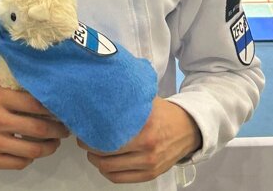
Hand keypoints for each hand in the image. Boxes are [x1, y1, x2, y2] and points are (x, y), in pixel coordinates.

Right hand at [0, 75, 69, 169]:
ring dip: (49, 147)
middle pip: (38, 128)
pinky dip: (31, 158)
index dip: (53, 108)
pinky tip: (34, 151)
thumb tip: (35, 69)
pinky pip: (19, 163)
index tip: (63, 109)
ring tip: (55, 142)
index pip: (35, 103)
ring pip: (32, 150)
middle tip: (65, 128)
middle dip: (58, 130)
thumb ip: (10, 78)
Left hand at [77, 97, 200, 183]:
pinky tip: (103, 161)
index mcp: (144, 128)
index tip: (83, 127)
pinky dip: (107, 172)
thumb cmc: (163, 112)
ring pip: (110, 168)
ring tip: (91, 150)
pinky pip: (120, 179)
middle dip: (89, 147)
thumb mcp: (146, 101)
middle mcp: (146, 149)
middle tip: (83, 138)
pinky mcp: (150, 174)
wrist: (188, 129)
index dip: (90, 134)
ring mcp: (149, 164)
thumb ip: (127, 100)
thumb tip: (101, 93)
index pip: (108, 136)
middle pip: (105, 154)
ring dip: (96, 160)